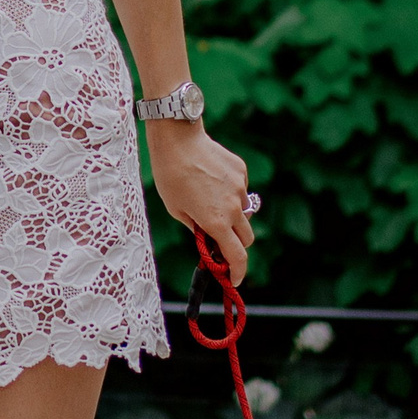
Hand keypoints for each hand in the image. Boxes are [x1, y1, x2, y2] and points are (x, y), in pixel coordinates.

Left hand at [146, 121, 253, 280]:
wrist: (178, 139)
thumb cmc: (170, 176)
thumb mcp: (177, 210)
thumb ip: (198, 229)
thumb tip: (210, 242)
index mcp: (216, 221)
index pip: (237, 256)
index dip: (238, 272)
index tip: (234, 279)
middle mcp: (233, 207)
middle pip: (246, 238)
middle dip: (236, 245)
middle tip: (219, 242)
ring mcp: (240, 188)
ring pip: (244, 212)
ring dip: (232, 216)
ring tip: (208, 201)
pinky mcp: (241, 171)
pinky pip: (240, 190)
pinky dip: (230, 193)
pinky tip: (211, 180)